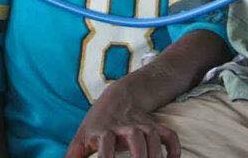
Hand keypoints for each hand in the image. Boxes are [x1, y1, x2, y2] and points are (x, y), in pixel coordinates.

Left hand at [64, 83, 179, 157]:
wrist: (120, 95)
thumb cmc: (98, 122)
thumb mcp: (82, 136)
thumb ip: (73, 156)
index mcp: (104, 132)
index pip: (105, 144)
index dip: (107, 157)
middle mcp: (125, 127)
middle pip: (136, 140)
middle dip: (140, 157)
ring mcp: (142, 126)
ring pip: (154, 139)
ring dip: (156, 156)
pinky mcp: (156, 127)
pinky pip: (169, 136)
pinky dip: (173, 150)